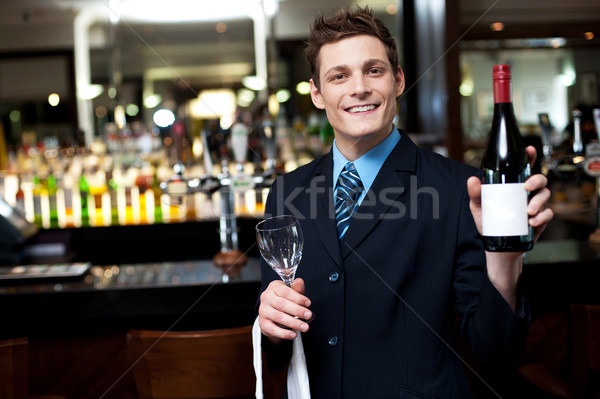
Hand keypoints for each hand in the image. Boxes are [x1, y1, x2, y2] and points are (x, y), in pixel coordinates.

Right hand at [258, 278, 311, 342]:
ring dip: (293, 323)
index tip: (308, 303)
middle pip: (282, 304)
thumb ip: (297, 288)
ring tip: (305, 327)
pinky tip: (293, 334)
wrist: (272, 313)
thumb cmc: (285, 300)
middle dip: (297, 310)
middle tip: (308, 315)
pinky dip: (284, 333)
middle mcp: (266, 297)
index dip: (298, 297)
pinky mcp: (263, 323)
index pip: (285, 291)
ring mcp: (263, 310)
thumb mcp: (292, 292)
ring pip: (278, 317)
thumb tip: (299, 282)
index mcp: (274, 287)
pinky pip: (273, 329)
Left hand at [467, 146, 553, 309]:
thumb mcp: (478, 208)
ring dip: (539, 201)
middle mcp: (526, 194)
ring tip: (528, 211)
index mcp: (513, 187)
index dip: (529, 157)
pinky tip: (532, 222)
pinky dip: (542, 217)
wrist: (497, 247)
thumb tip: (472, 180)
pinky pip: (548, 214)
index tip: (530, 150)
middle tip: (527, 187)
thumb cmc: (489, 223)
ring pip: (546, 196)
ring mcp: (535, 206)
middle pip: (540, 179)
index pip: (524, 168)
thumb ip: (475, 194)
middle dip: (537, 180)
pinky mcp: (540, 220)